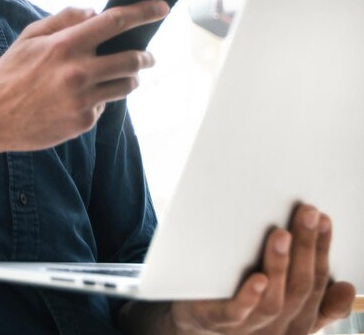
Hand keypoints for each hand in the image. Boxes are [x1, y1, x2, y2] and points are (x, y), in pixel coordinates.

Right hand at [0, 1, 168, 152]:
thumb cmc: (10, 72)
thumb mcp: (30, 36)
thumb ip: (64, 18)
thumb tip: (95, 11)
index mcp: (66, 45)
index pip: (116, 21)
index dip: (144, 11)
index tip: (163, 7)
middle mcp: (79, 71)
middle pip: (133, 59)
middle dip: (146, 55)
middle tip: (147, 54)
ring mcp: (83, 100)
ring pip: (127, 85)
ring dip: (130, 78)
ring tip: (122, 75)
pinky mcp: (83, 122)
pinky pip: (105, 106)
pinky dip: (101, 98)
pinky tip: (84, 97)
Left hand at [120, 204, 354, 334]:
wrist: (190, 318)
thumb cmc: (236, 297)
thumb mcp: (277, 296)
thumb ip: (307, 290)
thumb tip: (347, 285)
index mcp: (295, 317)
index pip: (316, 280)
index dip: (323, 249)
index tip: (324, 218)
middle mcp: (277, 325)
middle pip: (300, 287)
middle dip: (307, 248)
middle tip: (309, 214)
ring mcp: (247, 326)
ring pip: (273, 302)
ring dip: (279, 265)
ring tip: (282, 234)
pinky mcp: (216, 321)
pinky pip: (236, 313)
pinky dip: (249, 297)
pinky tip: (257, 278)